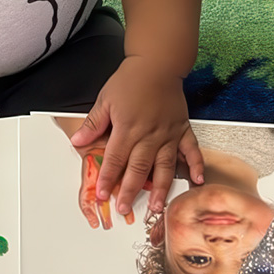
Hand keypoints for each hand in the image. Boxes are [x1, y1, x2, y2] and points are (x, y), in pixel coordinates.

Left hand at [70, 57, 203, 215]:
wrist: (157, 64)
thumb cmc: (130, 79)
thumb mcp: (106, 99)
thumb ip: (93, 123)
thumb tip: (77, 141)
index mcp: (128, 127)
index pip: (115, 158)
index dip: (108, 178)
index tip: (102, 194)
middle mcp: (149, 135)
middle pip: (138, 168)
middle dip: (130, 190)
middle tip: (124, 208)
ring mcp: (168, 134)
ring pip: (164, 166)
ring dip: (160, 188)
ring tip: (156, 207)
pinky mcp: (182, 129)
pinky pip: (191, 150)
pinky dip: (195, 165)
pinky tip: (196, 180)